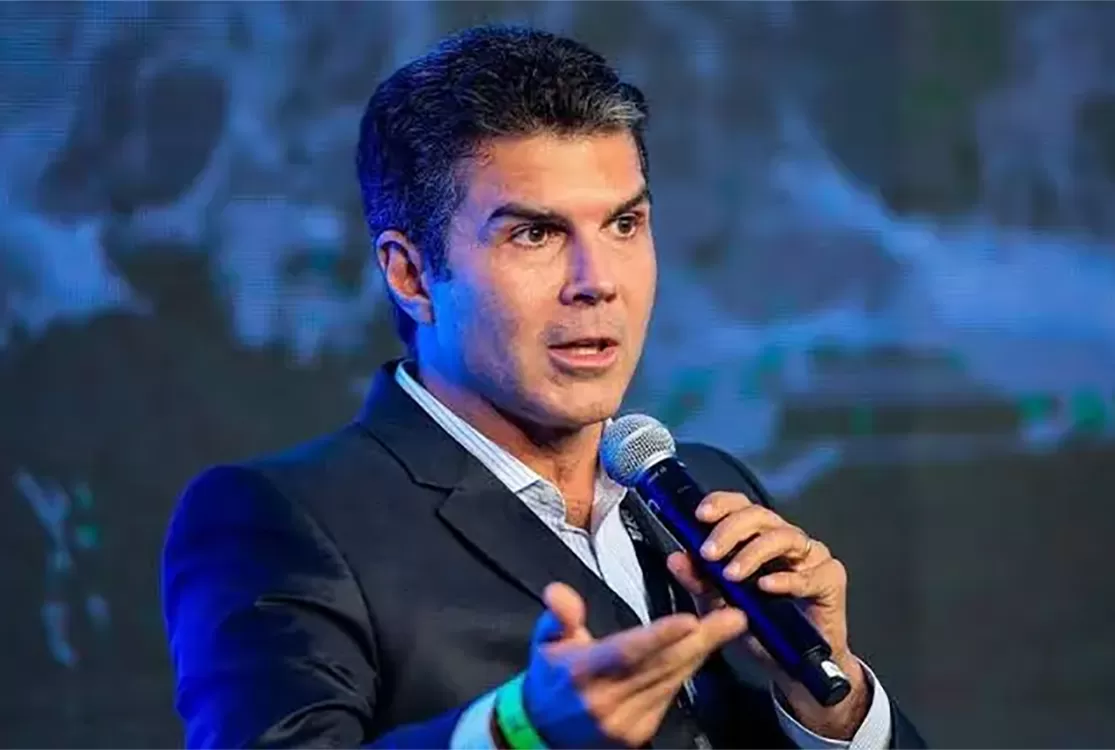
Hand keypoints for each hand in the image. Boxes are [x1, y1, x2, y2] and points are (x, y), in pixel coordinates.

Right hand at [509, 582, 745, 747]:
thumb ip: (559, 616)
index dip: (660, 637)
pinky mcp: (640, 732)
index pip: (627, 652)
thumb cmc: (550, 679)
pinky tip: (701, 648)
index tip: (690, 620)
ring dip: (701, 651)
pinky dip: (686, 669)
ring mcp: (626, 720)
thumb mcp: (545, 642)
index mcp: (583, 672)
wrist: (542, 732)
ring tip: (726, 624)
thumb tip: (558, 592)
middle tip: (734, 616)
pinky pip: (669, 694)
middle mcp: (607, 700)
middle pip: (662, 665)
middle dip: (702, 639)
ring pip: (672, 679)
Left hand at [665, 491, 869, 739]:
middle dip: (730, 530)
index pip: (740, 506)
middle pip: (760, 515)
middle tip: (709, 552)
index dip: (721, 504)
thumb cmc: (760, 627)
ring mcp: (811, 556)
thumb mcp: (718, 605)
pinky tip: (766, 586)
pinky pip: (810, 574)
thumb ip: (698, 580)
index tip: (699, 515)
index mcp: (758, 537)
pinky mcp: (831, 579)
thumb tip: (676, 558)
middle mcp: (785, 539)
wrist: (792, 666)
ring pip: (784, 536)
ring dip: (753, 552)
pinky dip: (786, 579)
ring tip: (732, 574)